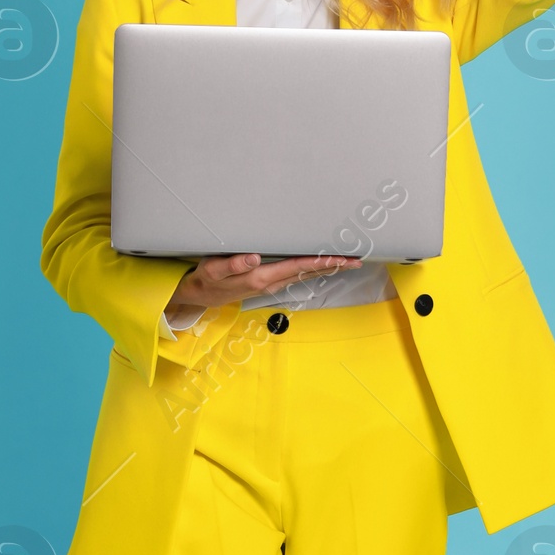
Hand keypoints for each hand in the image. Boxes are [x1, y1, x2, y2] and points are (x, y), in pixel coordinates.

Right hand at [168, 253, 358, 314]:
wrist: (198, 297)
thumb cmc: (205, 280)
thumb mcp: (212, 271)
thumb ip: (232, 264)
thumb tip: (255, 256)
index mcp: (260, 277)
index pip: (297, 267)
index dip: (320, 261)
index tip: (341, 258)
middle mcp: (270, 284)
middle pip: (307, 273)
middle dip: (332, 266)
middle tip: (356, 259)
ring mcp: (270, 286)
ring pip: (304, 275)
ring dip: (325, 268)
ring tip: (345, 261)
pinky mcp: (267, 283)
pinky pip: (295, 275)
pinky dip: (311, 269)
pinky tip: (319, 265)